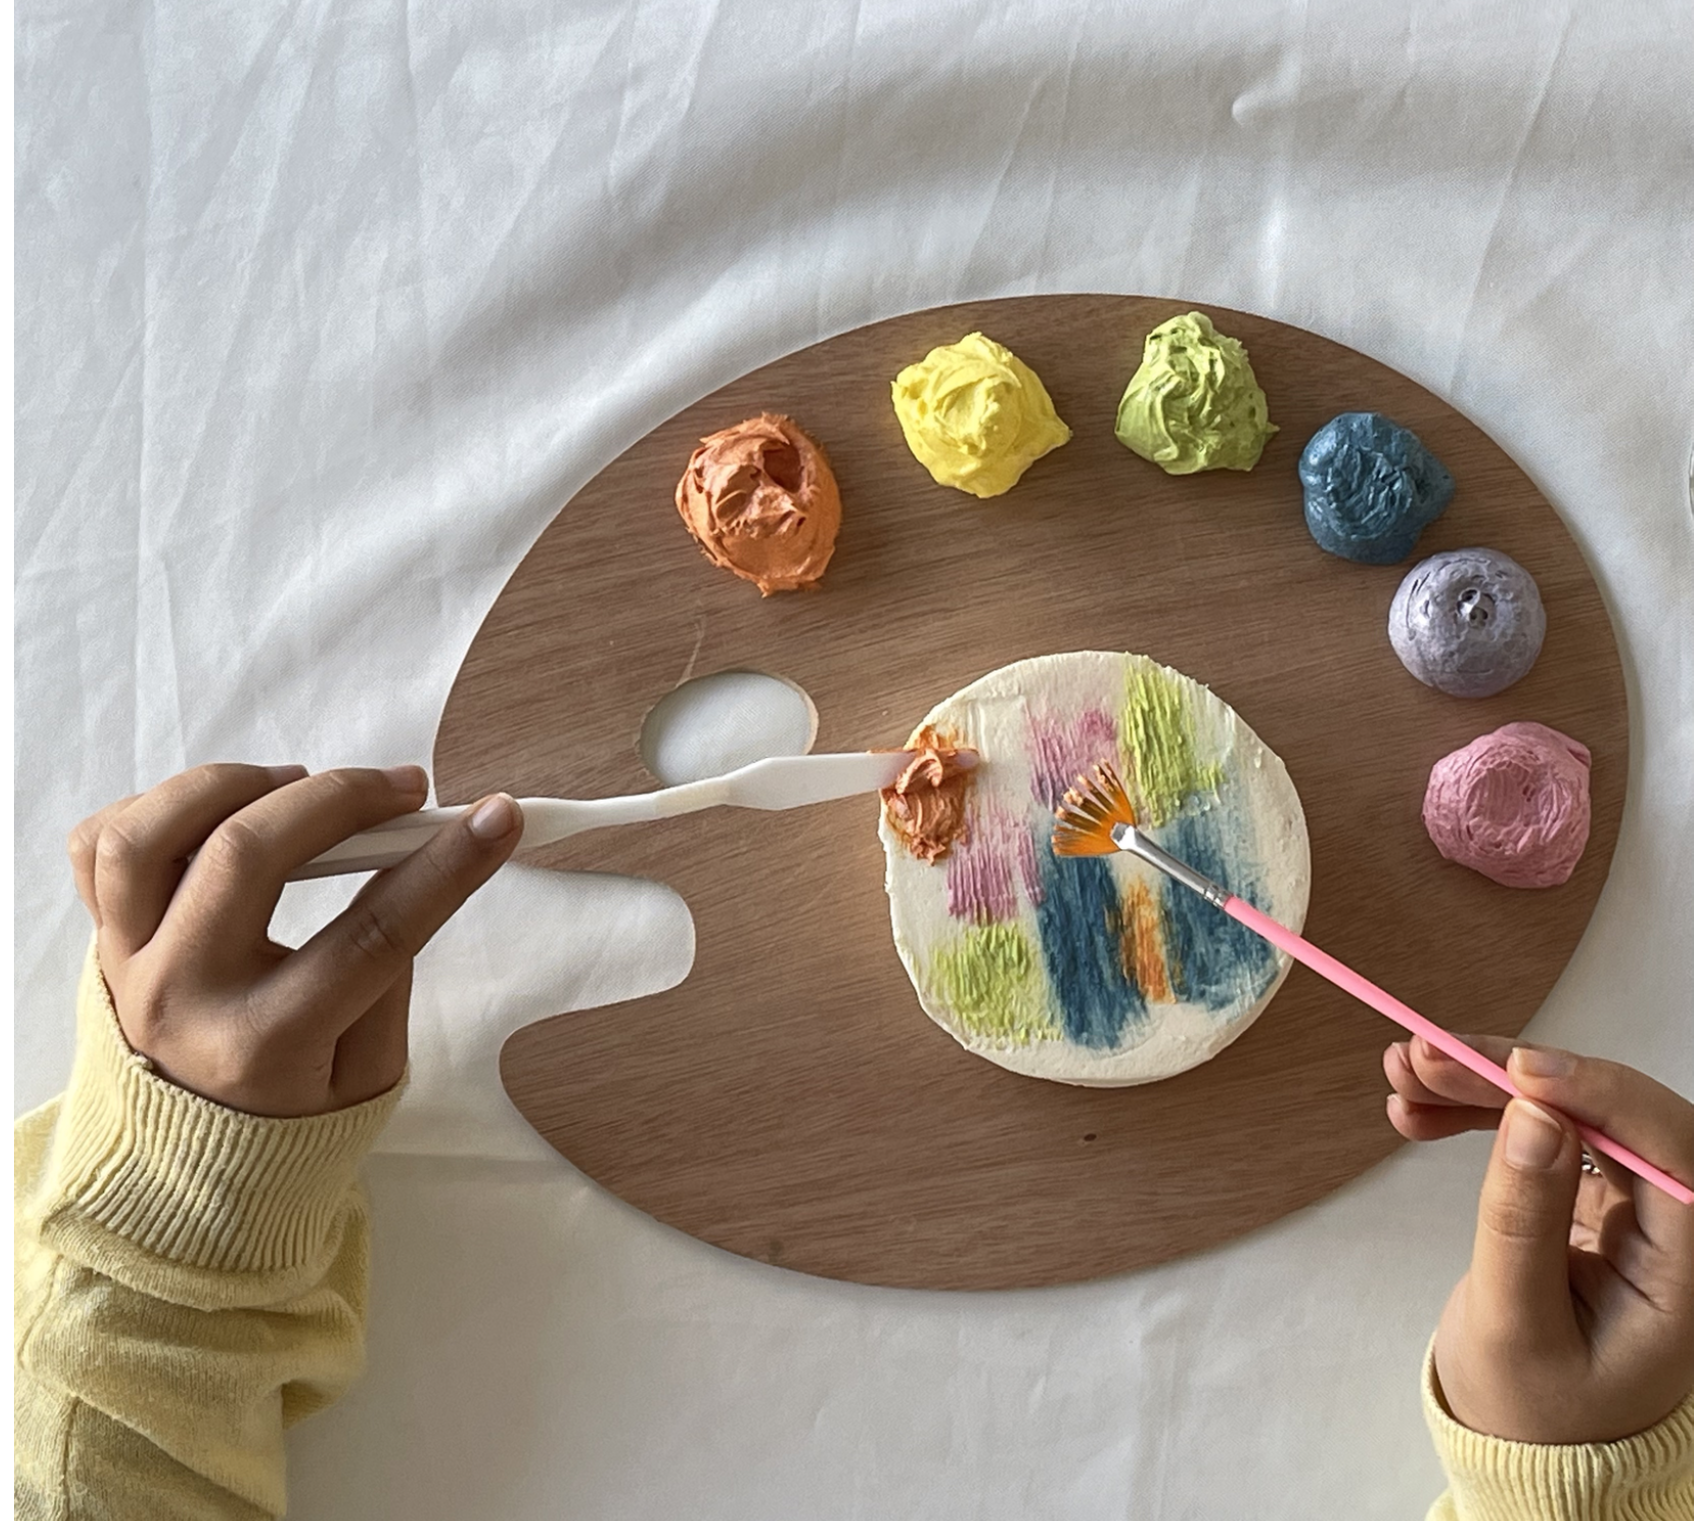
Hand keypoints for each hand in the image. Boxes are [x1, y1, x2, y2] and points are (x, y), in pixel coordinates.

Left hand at [67, 763, 522, 1117]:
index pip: (370, 934)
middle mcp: (182, 996)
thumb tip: (410, 868)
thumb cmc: (293, 1118)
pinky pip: (98, 846)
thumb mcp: (369, 1073)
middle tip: (404, 790)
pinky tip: (223, 812)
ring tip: (297, 786)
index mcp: (264, 1045)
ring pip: (149, 836)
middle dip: (343, 799)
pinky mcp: (101, 940)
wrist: (181, 1171)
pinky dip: (157, 807)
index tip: (497, 819)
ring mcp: (128, 963)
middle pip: (249, 855)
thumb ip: (388, 977)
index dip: (443, 869)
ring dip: (234, 787)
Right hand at [1385, 1035, 1693, 1442]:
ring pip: (1565, 1110)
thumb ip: (1523, 1221)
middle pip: (1608, 1111)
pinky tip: (1419, 1110)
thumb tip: (1534, 1118)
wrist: (1521, 1446)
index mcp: (1685, 1268)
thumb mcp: (1514, 1325)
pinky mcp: (1586, 1197)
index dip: (1600, 1093)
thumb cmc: (1530, 1410)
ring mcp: (1628, 1207)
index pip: (1670, 1149)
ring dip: (1482, 1084)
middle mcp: (1669, 1226)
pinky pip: (1538, 1130)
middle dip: (1513, 1075)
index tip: (1518, 1070)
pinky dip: (1477, 1112)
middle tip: (1425, 1058)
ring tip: (1404, 1075)